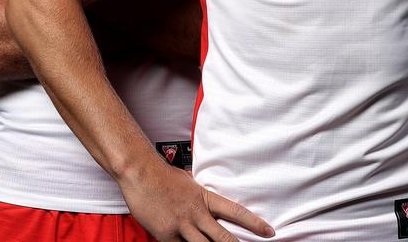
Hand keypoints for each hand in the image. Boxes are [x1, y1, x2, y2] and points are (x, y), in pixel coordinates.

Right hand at [120, 156, 272, 241]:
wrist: (139, 172)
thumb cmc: (162, 176)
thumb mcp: (189, 183)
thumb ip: (200, 197)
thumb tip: (209, 207)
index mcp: (204, 197)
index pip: (235, 211)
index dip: (254, 223)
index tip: (269, 232)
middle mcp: (196, 213)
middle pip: (223, 237)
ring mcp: (181, 225)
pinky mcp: (166, 235)